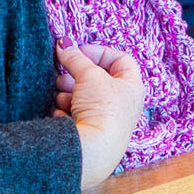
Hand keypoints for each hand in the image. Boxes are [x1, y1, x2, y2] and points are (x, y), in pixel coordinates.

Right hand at [54, 43, 144, 189]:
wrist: (94, 149)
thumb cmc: (103, 110)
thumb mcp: (89, 75)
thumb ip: (75, 57)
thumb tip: (63, 43)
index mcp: (133, 87)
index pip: (120, 59)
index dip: (98, 52)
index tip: (77, 52)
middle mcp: (123, 104)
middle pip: (98, 79)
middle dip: (77, 74)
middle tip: (64, 75)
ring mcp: (107, 119)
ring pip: (83, 97)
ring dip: (69, 92)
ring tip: (61, 94)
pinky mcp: (90, 133)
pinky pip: (75, 115)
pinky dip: (66, 111)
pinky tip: (62, 113)